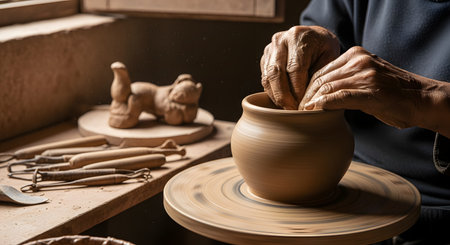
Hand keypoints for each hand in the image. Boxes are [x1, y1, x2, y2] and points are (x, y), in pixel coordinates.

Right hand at [260, 26, 339, 109]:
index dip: (297, 90)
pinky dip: (272, 92)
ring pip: (267, 77)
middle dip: (283, 96)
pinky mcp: (265, 57)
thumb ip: (318, 76)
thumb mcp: (330, 58)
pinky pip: (264, 78)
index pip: (295, 69)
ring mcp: (270, 48)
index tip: (302, 105)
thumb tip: (309, 100)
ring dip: (275, 96)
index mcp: (299, 37)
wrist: (313, 36)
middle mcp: (281, 40)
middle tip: (291, 111)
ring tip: (286, 108)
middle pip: (276, 73)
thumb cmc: (324, 49)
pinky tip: (282, 100)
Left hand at [300, 46, 449, 135]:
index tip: (300, 100)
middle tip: (297, 110)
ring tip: (303, 114)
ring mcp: (365, 74)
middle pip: (321, 79)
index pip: (321, 70)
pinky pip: (340, 96)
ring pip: (327, 87)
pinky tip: (315, 111)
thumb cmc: (392, 93)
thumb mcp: (365, 79)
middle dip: (306, 96)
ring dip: (312, 102)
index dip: (307, 87)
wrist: (421, 99)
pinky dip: (325, 104)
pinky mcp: (370, 91)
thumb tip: (320, 94)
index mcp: (355, 55)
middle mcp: (358, 61)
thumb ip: (345, 81)